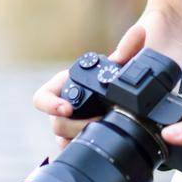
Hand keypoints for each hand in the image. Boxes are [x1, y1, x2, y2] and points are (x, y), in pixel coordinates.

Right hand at [32, 22, 148, 149]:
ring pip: (63, 140)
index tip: (67, 108)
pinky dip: (82, 150)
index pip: (41, 98)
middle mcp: (60, 109)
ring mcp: (67, 128)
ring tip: (101, 135)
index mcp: (62, 88)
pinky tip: (97, 149)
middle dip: (75, 126)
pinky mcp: (76, 141)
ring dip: (79, 139)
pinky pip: (72, 150)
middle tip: (100, 123)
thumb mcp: (118, 66)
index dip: (50, 105)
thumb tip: (140, 31)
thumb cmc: (111, 78)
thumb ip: (127, 49)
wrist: (121, 98)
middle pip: (56, 123)